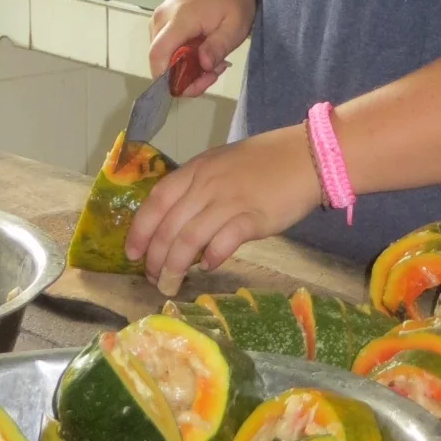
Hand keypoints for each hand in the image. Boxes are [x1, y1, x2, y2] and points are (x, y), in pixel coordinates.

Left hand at [124, 125, 321, 296]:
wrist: (308, 156)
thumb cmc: (265, 162)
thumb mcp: (223, 166)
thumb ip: (200, 189)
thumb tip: (180, 225)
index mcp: (196, 170)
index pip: (156, 201)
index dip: (140, 230)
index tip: (132, 253)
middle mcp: (206, 184)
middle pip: (168, 226)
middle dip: (155, 257)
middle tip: (153, 278)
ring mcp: (229, 200)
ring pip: (188, 239)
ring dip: (175, 267)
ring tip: (171, 284)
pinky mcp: (252, 217)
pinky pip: (222, 242)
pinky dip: (211, 258)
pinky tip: (209, 267)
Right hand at [148, 0, 255, 95]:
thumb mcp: (235, 24)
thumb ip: (218, 46)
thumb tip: (202, 65)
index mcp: (179, 19)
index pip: (158, 56)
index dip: (167, 79)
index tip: (191, 87)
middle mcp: (161, 19)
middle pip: (159, 61)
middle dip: (184, 76)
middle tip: (214, 72)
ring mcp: (160, 18)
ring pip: (163, 55)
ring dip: (186, 66)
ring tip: (213, 59)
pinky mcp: (163, 19)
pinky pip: (166, 45)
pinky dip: (183, 55)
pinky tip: (204, 50)